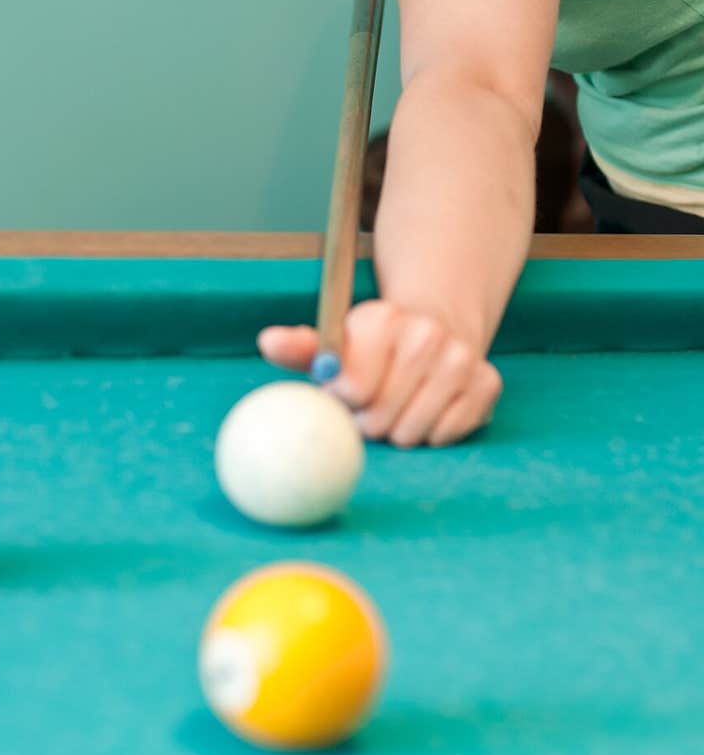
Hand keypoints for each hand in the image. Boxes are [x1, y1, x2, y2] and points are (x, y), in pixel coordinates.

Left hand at [257, 299, 502, 446]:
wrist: (434, 331)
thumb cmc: (371, 350)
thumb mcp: (334, 344)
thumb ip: (301, 347)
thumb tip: (267, 342)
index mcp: (383, 319)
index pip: (354, 389)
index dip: (344, 402)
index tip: (346, 395)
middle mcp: (427, 333)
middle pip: (383, 416)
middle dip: (369, 423)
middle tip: (369, 412)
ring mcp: (461, 358)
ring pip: (415, 431)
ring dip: (400, 432)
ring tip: (396, 411)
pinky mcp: (487, 383)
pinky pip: (448, 433)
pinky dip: (433, 435)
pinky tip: (426, 412)